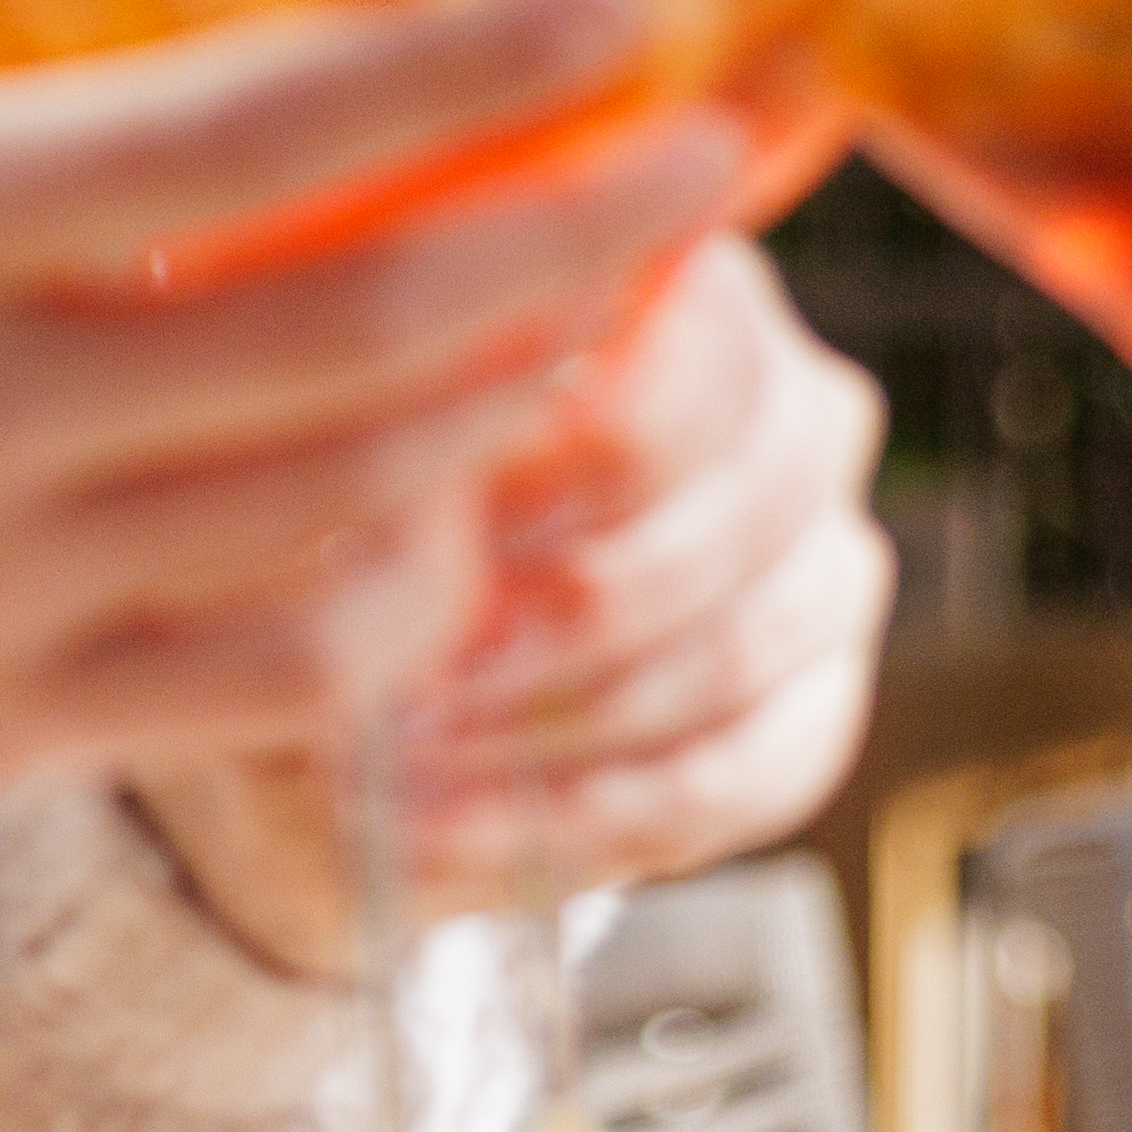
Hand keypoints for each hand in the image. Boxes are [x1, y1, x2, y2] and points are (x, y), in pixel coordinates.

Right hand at [0, 0, 748, 897]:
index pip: (237, 134)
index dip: (461, 69)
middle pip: (358, 329)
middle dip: (579, 232)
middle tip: (713, 149)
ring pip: (356, 498)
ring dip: (522, 393)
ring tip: (614, 297)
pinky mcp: (6, 729)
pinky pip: (286, 668)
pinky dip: (412, 583)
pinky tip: (459, 500)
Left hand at [128, 233, 896, 946]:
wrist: (342, 651)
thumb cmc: (324, 508)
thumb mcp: (306, 446)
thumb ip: (366, 437)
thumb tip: (393, 512)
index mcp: (693, 297)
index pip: (666, 392)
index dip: (534, 486)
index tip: (397, 550)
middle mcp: (795, 414)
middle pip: (715, 528)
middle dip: (536, 629)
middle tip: (386, 690)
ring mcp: (825, 561)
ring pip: (727, 658)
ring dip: (543, 731)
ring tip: (386, 768)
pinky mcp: (817, 702)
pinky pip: (741, 776)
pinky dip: (579, 817)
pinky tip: (442, 834)